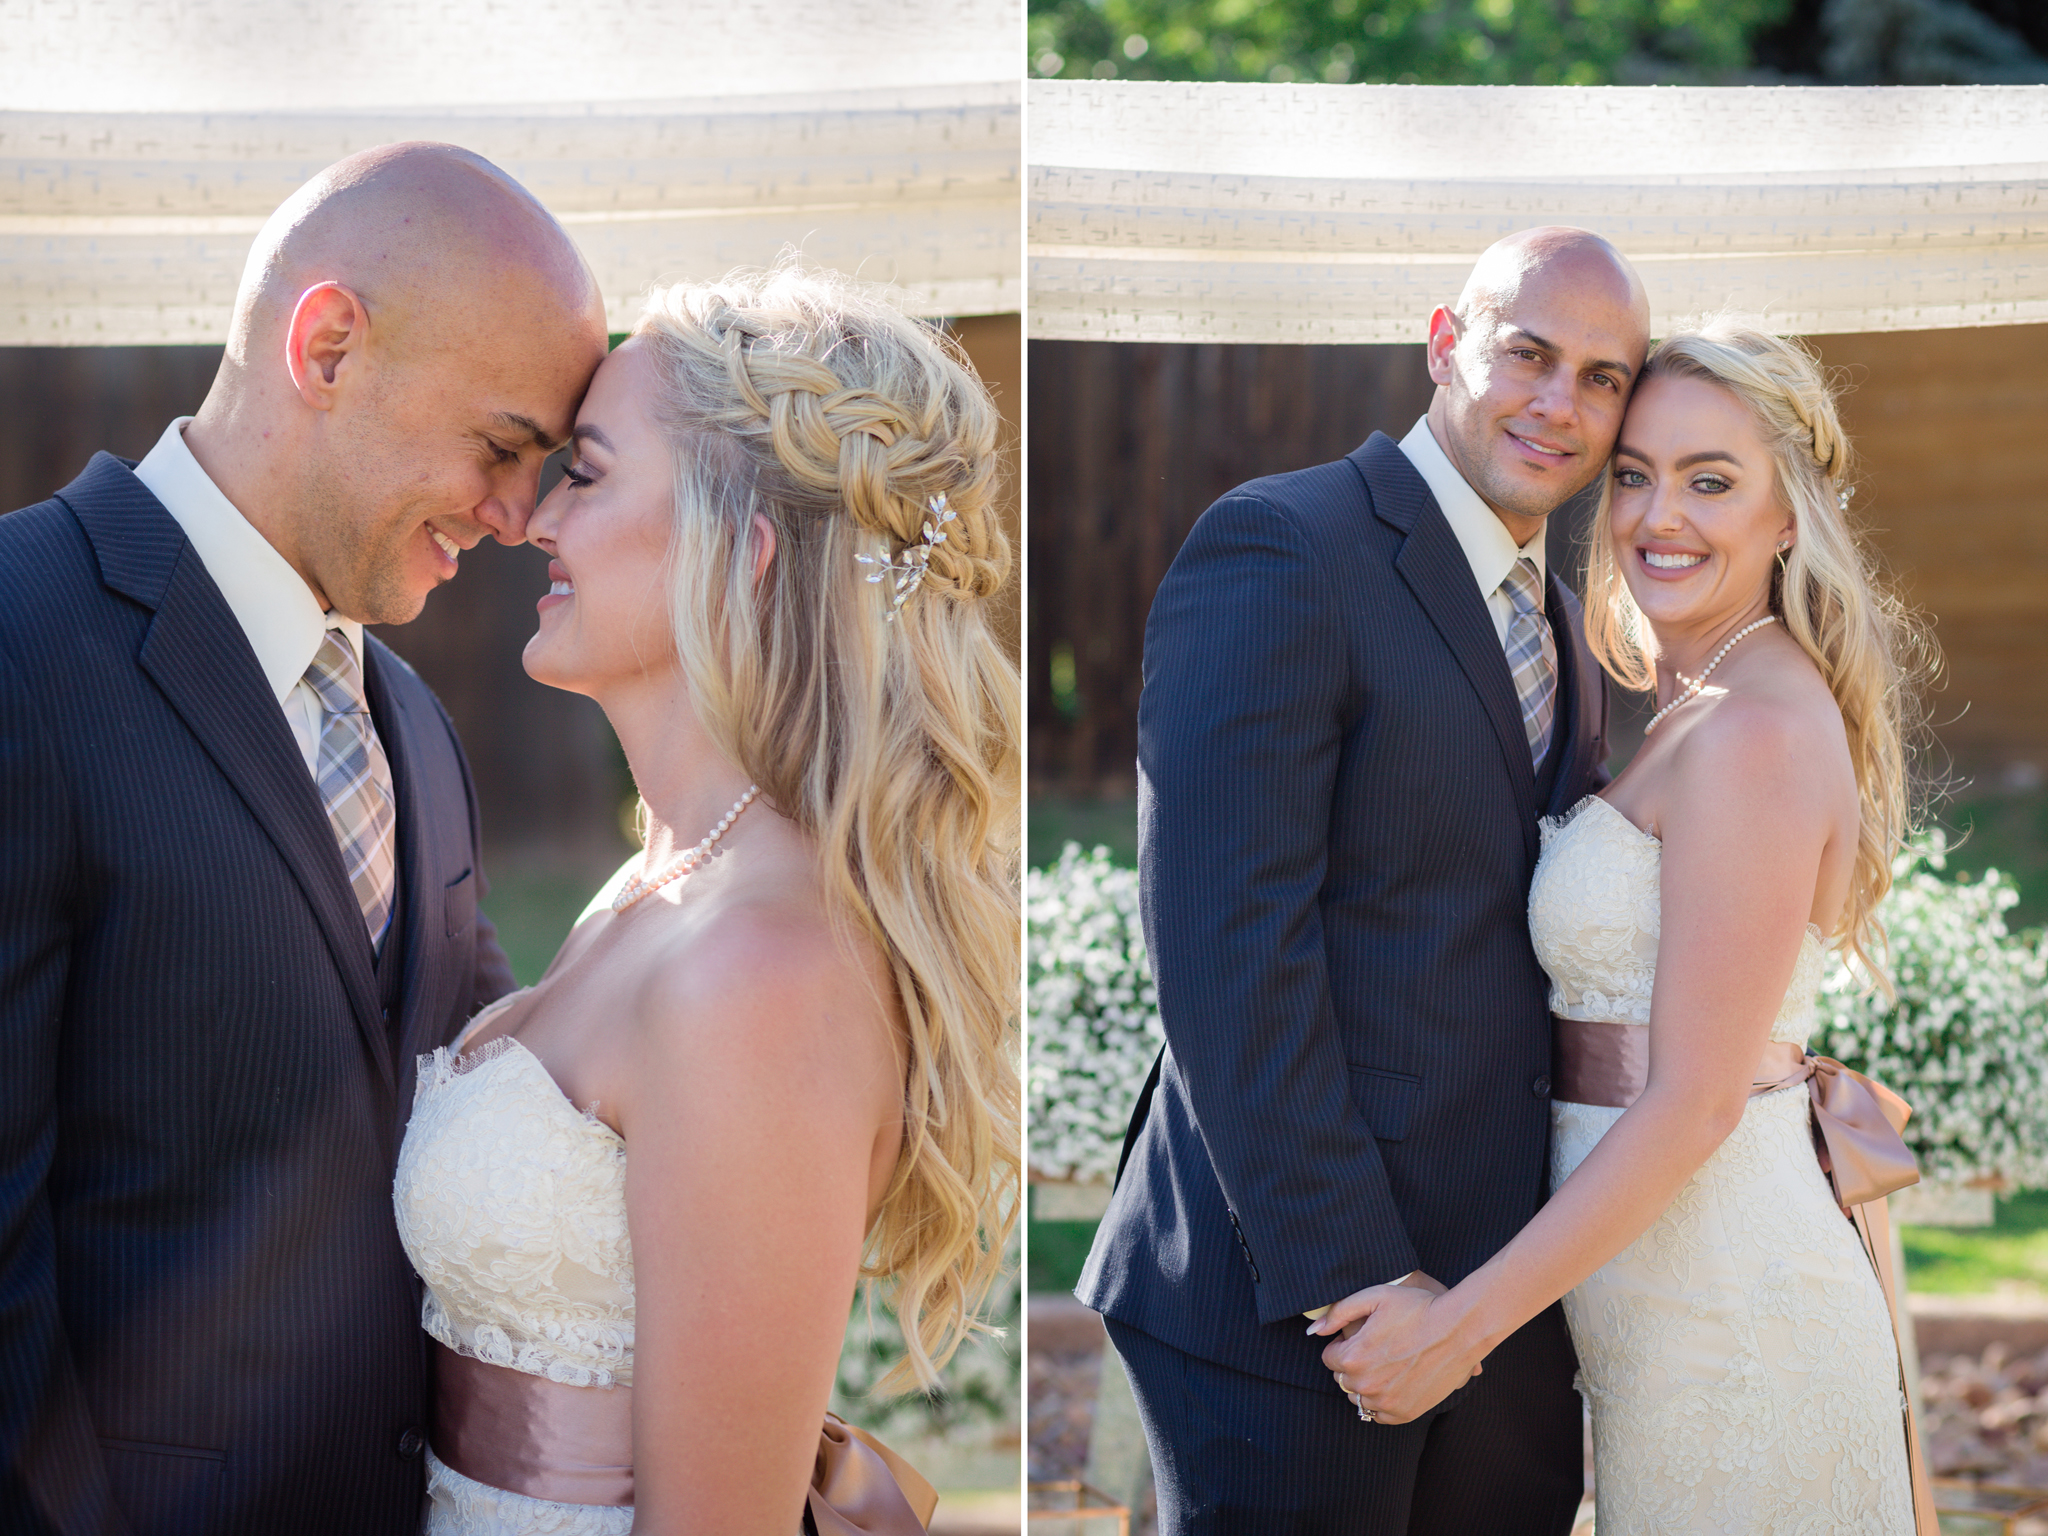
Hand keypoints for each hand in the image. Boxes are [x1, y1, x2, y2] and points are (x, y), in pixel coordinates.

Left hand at [1309, 1277, 1484, 1425]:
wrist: (1458, 1330)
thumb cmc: (1417, 1308)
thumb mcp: (1375, 1297)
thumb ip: (1339, 1312)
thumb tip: (1314, 1331)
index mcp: (1354, 1357)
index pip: (1329, 1359)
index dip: (1342, 1346)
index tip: (1358, 1338)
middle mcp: (1367, 1385)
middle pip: (1342, 1379)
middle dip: (1351, 1365)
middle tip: (1374, 1349)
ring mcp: (1387, 1402)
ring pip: (1359, 1399)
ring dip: (1365, 1384)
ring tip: (1384, 1365)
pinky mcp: (1405, 1413)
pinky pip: (1379, 1415)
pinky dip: (1381, 1402)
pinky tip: (1392, 1383)